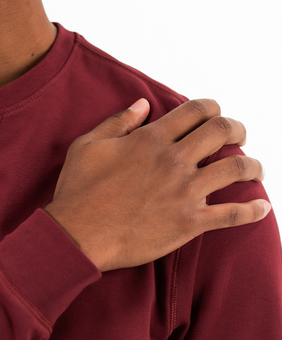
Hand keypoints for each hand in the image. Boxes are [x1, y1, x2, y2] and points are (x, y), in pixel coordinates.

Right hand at [44, 98, 269, 271]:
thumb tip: (142, 104)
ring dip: (252, 165)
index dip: (210, 107)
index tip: (213, 113)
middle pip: (222, 131)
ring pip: (236, 168)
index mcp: (150, 140)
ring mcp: (184, 192)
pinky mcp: (189, 223)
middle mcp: (173, 161)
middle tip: (238, 135)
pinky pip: (232, 215)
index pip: (194, 111)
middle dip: (237, 128)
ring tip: (254, 169)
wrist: (77, 235)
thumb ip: (117, 122)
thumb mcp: (87, 146)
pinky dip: (252, 211)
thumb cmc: (78, 191)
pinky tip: (261, 208)